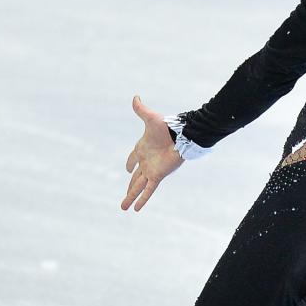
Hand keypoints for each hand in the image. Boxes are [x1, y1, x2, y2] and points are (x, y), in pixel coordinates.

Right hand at [122, 95, 183, 211]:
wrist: (182, 136)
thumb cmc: (167, 127)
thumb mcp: (150, 118)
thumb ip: (141, 109)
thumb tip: (135, 96)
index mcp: (143, 148)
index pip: (133, 158)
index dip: (130, 163)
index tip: (128, 169)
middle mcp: (146, 161)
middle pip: (135, 177)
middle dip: (129, 187)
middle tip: (124, 196)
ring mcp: (151, 170)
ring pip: (138, 186)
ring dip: (130, 197)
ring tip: (123, 208)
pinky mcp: (157, 175)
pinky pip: (148, 190)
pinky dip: (142, 199)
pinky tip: (136, 209)